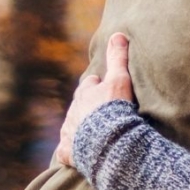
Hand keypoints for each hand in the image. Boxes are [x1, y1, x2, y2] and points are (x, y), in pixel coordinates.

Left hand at [57, 33, 134, 166]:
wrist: (107, 143)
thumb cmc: (114, 109)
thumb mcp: (120, 80)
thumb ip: (118, 58)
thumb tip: (118, 34)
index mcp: (84, 93)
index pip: (90, 84)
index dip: (99, 86)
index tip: (108, 89)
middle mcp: (73, 112)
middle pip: (80, 106)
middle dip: (89, 107)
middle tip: (104, 112)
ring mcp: (69, 133)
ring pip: (73, 127)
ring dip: (83, 128)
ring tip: (96, 134)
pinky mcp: (69, 152)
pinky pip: (68, 151)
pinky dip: (73, 151)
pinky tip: (80, 155)